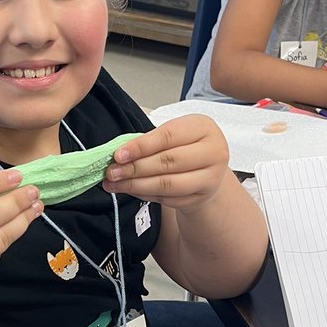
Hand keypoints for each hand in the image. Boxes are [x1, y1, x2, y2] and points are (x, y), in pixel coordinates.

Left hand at [102, 116, 229, 210]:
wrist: (209, 169)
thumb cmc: (186, 146)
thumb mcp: (174, 134)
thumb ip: (149, 142)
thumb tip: (118, 156)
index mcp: (204, 128)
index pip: (168, 136)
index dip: (140, 146)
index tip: (118, 155)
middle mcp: (214, 151)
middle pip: (168, 162)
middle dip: (135, 168)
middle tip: (112, 172)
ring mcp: (211, 177)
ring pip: (168, 184)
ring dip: (137, 185)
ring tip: (115, 184)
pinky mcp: (202, 197)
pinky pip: (168, 198)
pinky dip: (145, 194)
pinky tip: (131, 190)